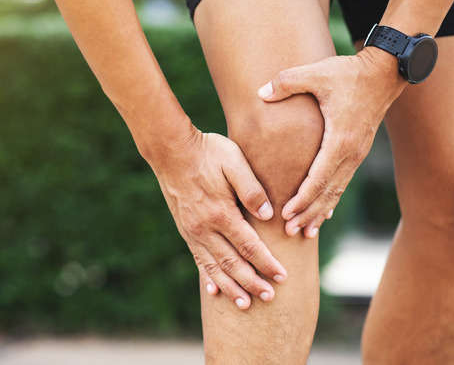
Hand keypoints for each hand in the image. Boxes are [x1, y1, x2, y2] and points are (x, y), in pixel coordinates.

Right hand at [148, 129, 286, 309]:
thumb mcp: (235, 161)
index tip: (282, 276)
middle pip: (233, 263)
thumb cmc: (208, 151)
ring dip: (231, 288)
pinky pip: (198, 260)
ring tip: (245, 304)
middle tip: (269, 297)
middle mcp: (205, 228)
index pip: (249, 246)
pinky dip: (208, 277)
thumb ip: (251, 189)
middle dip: (252, 283)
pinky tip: (214, 292)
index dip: (266, 263)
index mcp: (221, 213)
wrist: (171, 150)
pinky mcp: (185, 230)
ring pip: (214, 267)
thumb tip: (267, 215)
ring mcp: (193, 231)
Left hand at [257, 47, 405, 237]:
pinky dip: (331, 198)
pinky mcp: (358, 151)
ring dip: (320, 211)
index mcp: (339, 140)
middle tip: (290, 232)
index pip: (318, 179)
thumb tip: (260, 93)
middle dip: (308, 214)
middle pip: (327, 192)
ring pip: (337, 190)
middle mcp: (350, 153)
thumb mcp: (316, 73)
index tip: (286, 215)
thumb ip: (287, 82)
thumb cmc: (349, 73)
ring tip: (305, 231)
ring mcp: (356, 154)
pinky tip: (324, 212)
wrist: (385, 72)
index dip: (302, 199)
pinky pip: (343, 181)